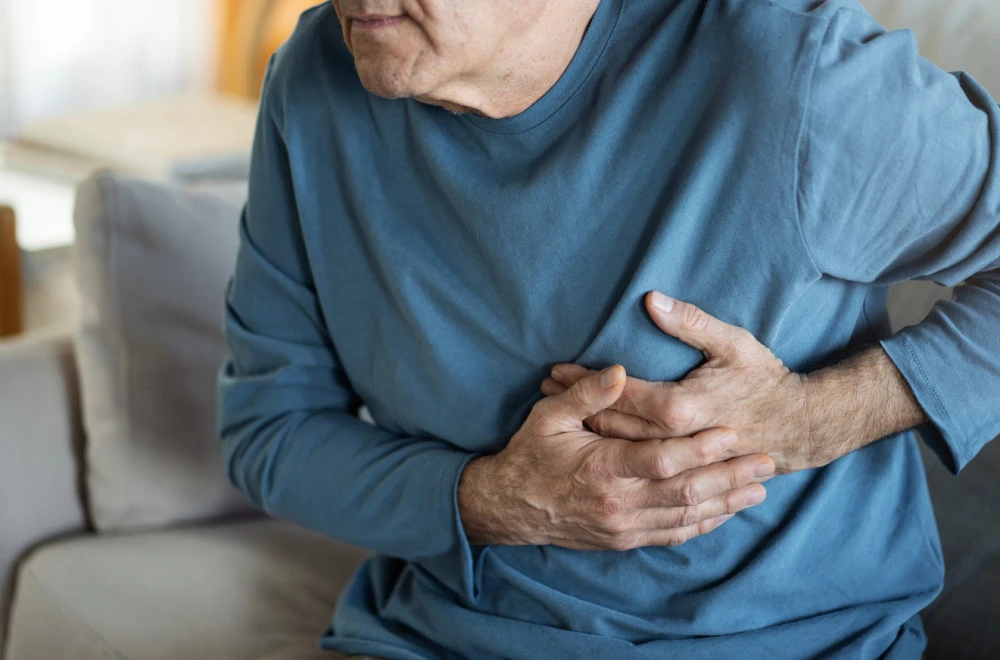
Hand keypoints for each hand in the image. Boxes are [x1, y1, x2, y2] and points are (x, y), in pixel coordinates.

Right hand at [458, 364, 774, 550]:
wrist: (509, 507)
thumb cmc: (529, 455)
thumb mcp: (548, 416)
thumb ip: (586, 393)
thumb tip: (620, 371)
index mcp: (603, 469)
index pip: (663, 459)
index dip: (701, 448)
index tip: (731, 433)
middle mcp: (619, 503)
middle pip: (686, 491)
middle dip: (729, 476)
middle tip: (764, 461)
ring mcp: (624, 526)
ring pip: (686, 516)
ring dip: (725, 503)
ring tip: (758, 488)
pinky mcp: (624, 539)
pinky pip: (673, 534)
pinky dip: (702, 524)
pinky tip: (724, 514)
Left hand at [541, 292, 823, 473]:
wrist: (799, 428)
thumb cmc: (764, 381)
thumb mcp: (734, 343)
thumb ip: (691, 323)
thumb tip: (651, 300)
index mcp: (682, 407)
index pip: (618, 393)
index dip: (583, 381)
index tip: (553, 371)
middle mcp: (675, 441)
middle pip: (610, 424)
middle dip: (574, 407)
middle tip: (543, 392)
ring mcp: (679, 463)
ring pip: (619, 449)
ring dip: (585, 430)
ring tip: (552, 414)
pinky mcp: (684, 477)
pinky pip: (637, 469)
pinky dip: (610, 455)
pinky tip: (589, 446)